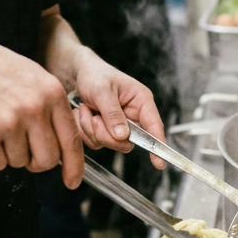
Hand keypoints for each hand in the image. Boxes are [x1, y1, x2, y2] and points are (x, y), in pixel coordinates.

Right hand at [0, 30, 83, 186]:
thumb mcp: (36, 79)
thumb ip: (52, 110)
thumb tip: (64, 150)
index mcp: (52, 93)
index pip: (71, 141)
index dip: (73, 166)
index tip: (71, 182)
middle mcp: (34, 108)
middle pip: (47, 160)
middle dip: (36, 161)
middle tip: (23, 146)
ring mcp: (9, 122)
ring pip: (19, 162)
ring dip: (9, 152)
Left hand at [71, 49, 165, 169]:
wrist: (77, 73)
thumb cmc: (95, 75)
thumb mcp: (103, 91)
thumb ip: (113, 113)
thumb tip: (123, 135)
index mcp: (141, 101)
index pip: (154, 127)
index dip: (158, 145)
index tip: (159, 163)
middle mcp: (133, 116)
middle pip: (126, 142)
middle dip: (105, 132)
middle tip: (94, 115)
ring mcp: (118, 126)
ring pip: (108, 143)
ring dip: (91, 128)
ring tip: (86, 109)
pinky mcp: (105, 131)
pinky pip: (95, 142)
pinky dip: (84, 129)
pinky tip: (83, 113)